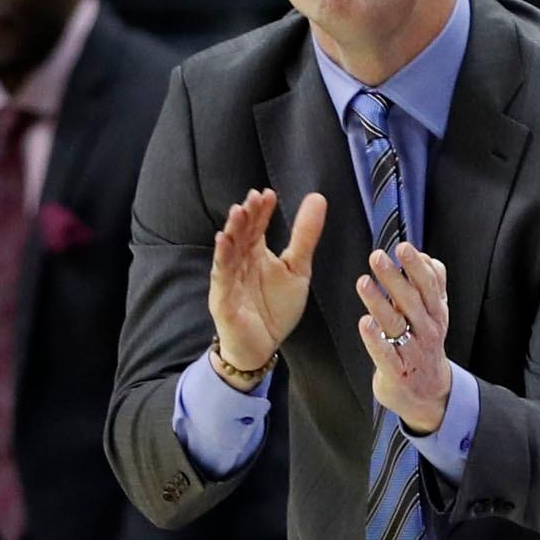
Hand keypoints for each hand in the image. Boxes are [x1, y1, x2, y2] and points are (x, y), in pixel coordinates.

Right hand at [208, 187, 324, 378]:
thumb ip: (305, 236)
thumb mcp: (297, 269)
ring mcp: (229, 279)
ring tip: (238, 212)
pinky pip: (221, 276)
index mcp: (255, 253)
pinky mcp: (223, 298)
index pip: (257, 227)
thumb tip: (318, 198)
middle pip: (242, 234)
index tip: (268, 194)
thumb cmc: (275, 307)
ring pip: (229, 251)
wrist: (263, 345)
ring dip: (232, 232)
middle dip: (247, 216)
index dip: (262, 211)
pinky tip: (223, 242)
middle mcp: (240, 262)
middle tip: (254, 197)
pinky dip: (222, 259)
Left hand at [359, 241, 454, 433]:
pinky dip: (375, 339)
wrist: (430, 393)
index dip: (416, 266)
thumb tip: (428, 257)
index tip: (403, 247)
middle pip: (411, 300)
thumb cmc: (426, 346)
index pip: (429, 285)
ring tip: (364, 282)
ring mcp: (411, 351)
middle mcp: (426, 330)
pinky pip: (385, 354)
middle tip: (378, 256)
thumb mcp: (436, 314)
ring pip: (395, 323)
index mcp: (436, 313)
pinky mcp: (397, 371)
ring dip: (379, 302)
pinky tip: (364, 324)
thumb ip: (433, 285)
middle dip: (394, 277)